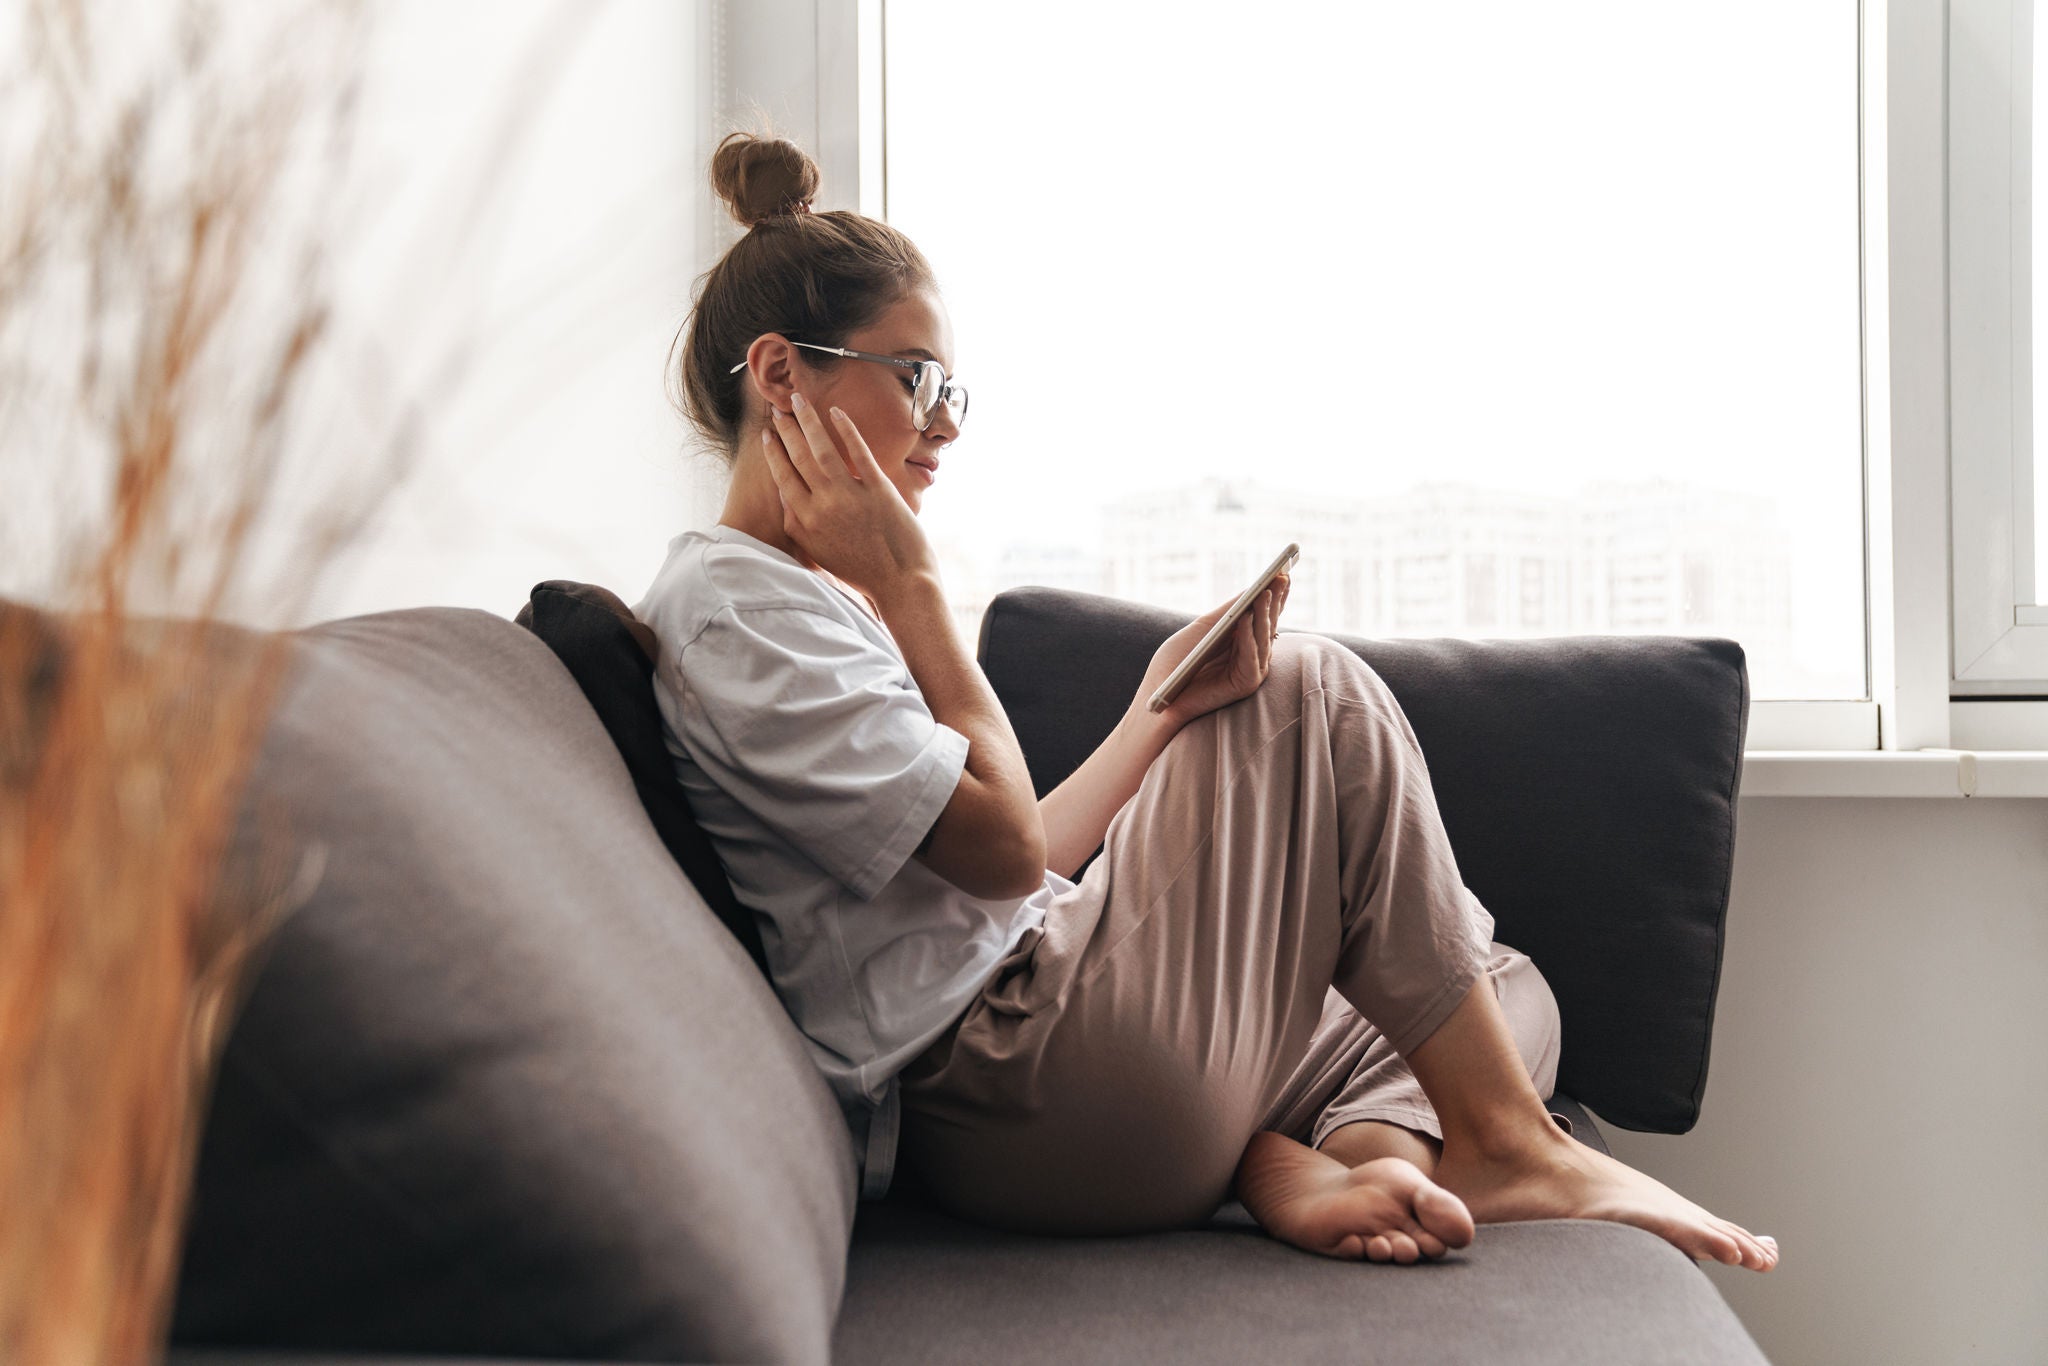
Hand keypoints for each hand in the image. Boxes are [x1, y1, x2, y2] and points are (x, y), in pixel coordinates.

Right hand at [760, 393, 939, 603]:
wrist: (900, 584)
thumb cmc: (861, 572)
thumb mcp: (818, 553)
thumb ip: (799, 526)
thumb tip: (785, 497)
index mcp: (805, 522)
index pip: (782, 477)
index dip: (773, 452)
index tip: (767, 434)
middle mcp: (822, 506)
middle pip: (798, 457)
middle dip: (786, 429)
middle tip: (778, 409)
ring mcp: (850, 495)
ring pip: (821, 448)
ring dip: (807, 420)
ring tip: (798, 400)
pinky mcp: (878, 489)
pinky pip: (858, 452)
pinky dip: (846, 429)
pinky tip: (835, 412)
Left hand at [1134, 572, 1290, 730]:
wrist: (1158, 697)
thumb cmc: (1176, 662)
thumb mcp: (1201, 629)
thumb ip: (1226, 612)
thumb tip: (1252, 588)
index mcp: (1242, 639)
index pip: (1263, 613)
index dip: (1274, 594)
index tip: (1284, 571)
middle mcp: (1251, 654)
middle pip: (1267, 623)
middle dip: (1274, 599)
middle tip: (1281, 577)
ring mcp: (1251, 669)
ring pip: (1262, 638)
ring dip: (1263, 614)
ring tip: (1263, 593)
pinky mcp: (1245, 684)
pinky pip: (1250, 657)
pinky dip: (1247, 637)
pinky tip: (1244, 619)